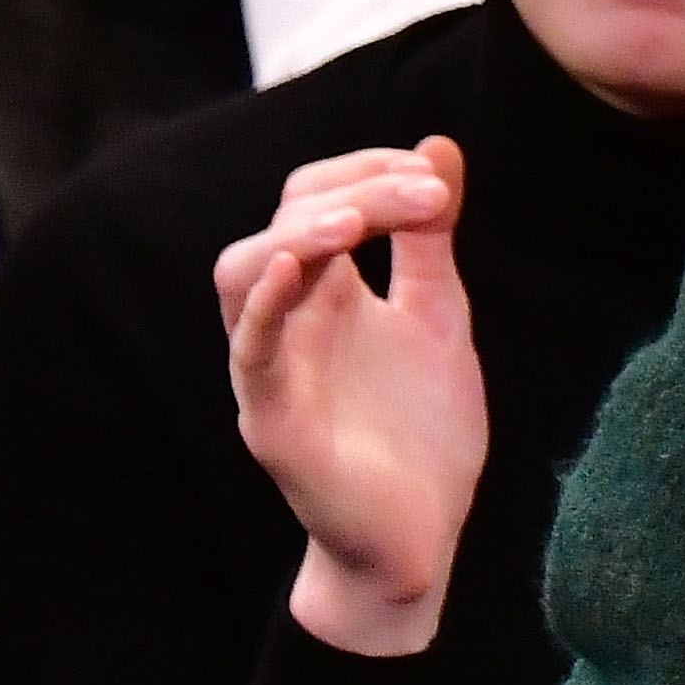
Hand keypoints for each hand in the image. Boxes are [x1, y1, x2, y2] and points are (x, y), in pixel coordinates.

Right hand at [217, 139, 484, 659]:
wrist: (420, 540)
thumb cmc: (421, 437)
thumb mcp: (438, 315)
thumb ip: (430, 239)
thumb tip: (439, 145)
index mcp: (327, 296)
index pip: (315, 197)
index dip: (371, 169)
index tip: (438, 185)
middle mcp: (291, 325)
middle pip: (282, 219)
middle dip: (354, 187)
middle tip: (429, 199)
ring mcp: (274, 373)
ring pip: (245, 273)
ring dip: (301, 231)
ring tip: (362, 224)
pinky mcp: (274, 425)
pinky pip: (250, 355)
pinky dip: (264, 305)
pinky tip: (297, 267)